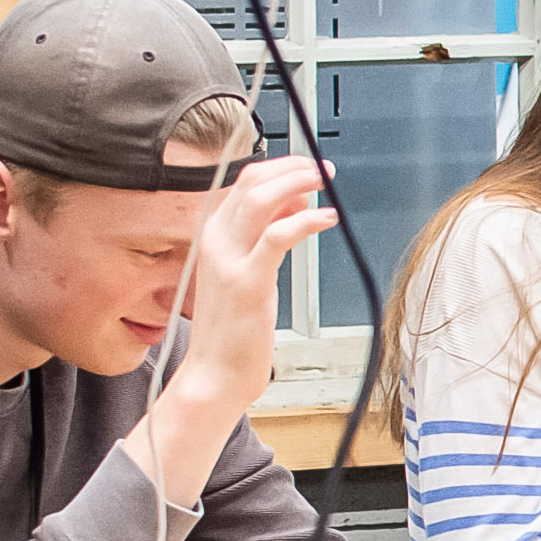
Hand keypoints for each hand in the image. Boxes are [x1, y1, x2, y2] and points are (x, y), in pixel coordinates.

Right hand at [166, 156, 336, 414]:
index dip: (280, 168)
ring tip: (326, 182)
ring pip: (262, 198)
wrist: (214, 373)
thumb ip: (266, 235)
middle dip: (292, 167)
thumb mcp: (247, 271)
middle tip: (322, 169)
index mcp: (213, 235)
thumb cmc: (233, 328)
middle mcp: (216, 241)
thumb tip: (295, 202)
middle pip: (252, 181)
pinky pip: (279, 235)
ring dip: (299, 182)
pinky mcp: (248, 281)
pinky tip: (326, 219)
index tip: (308, 169)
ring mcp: (228, 260)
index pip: (244, 182)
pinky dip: (306, 220)